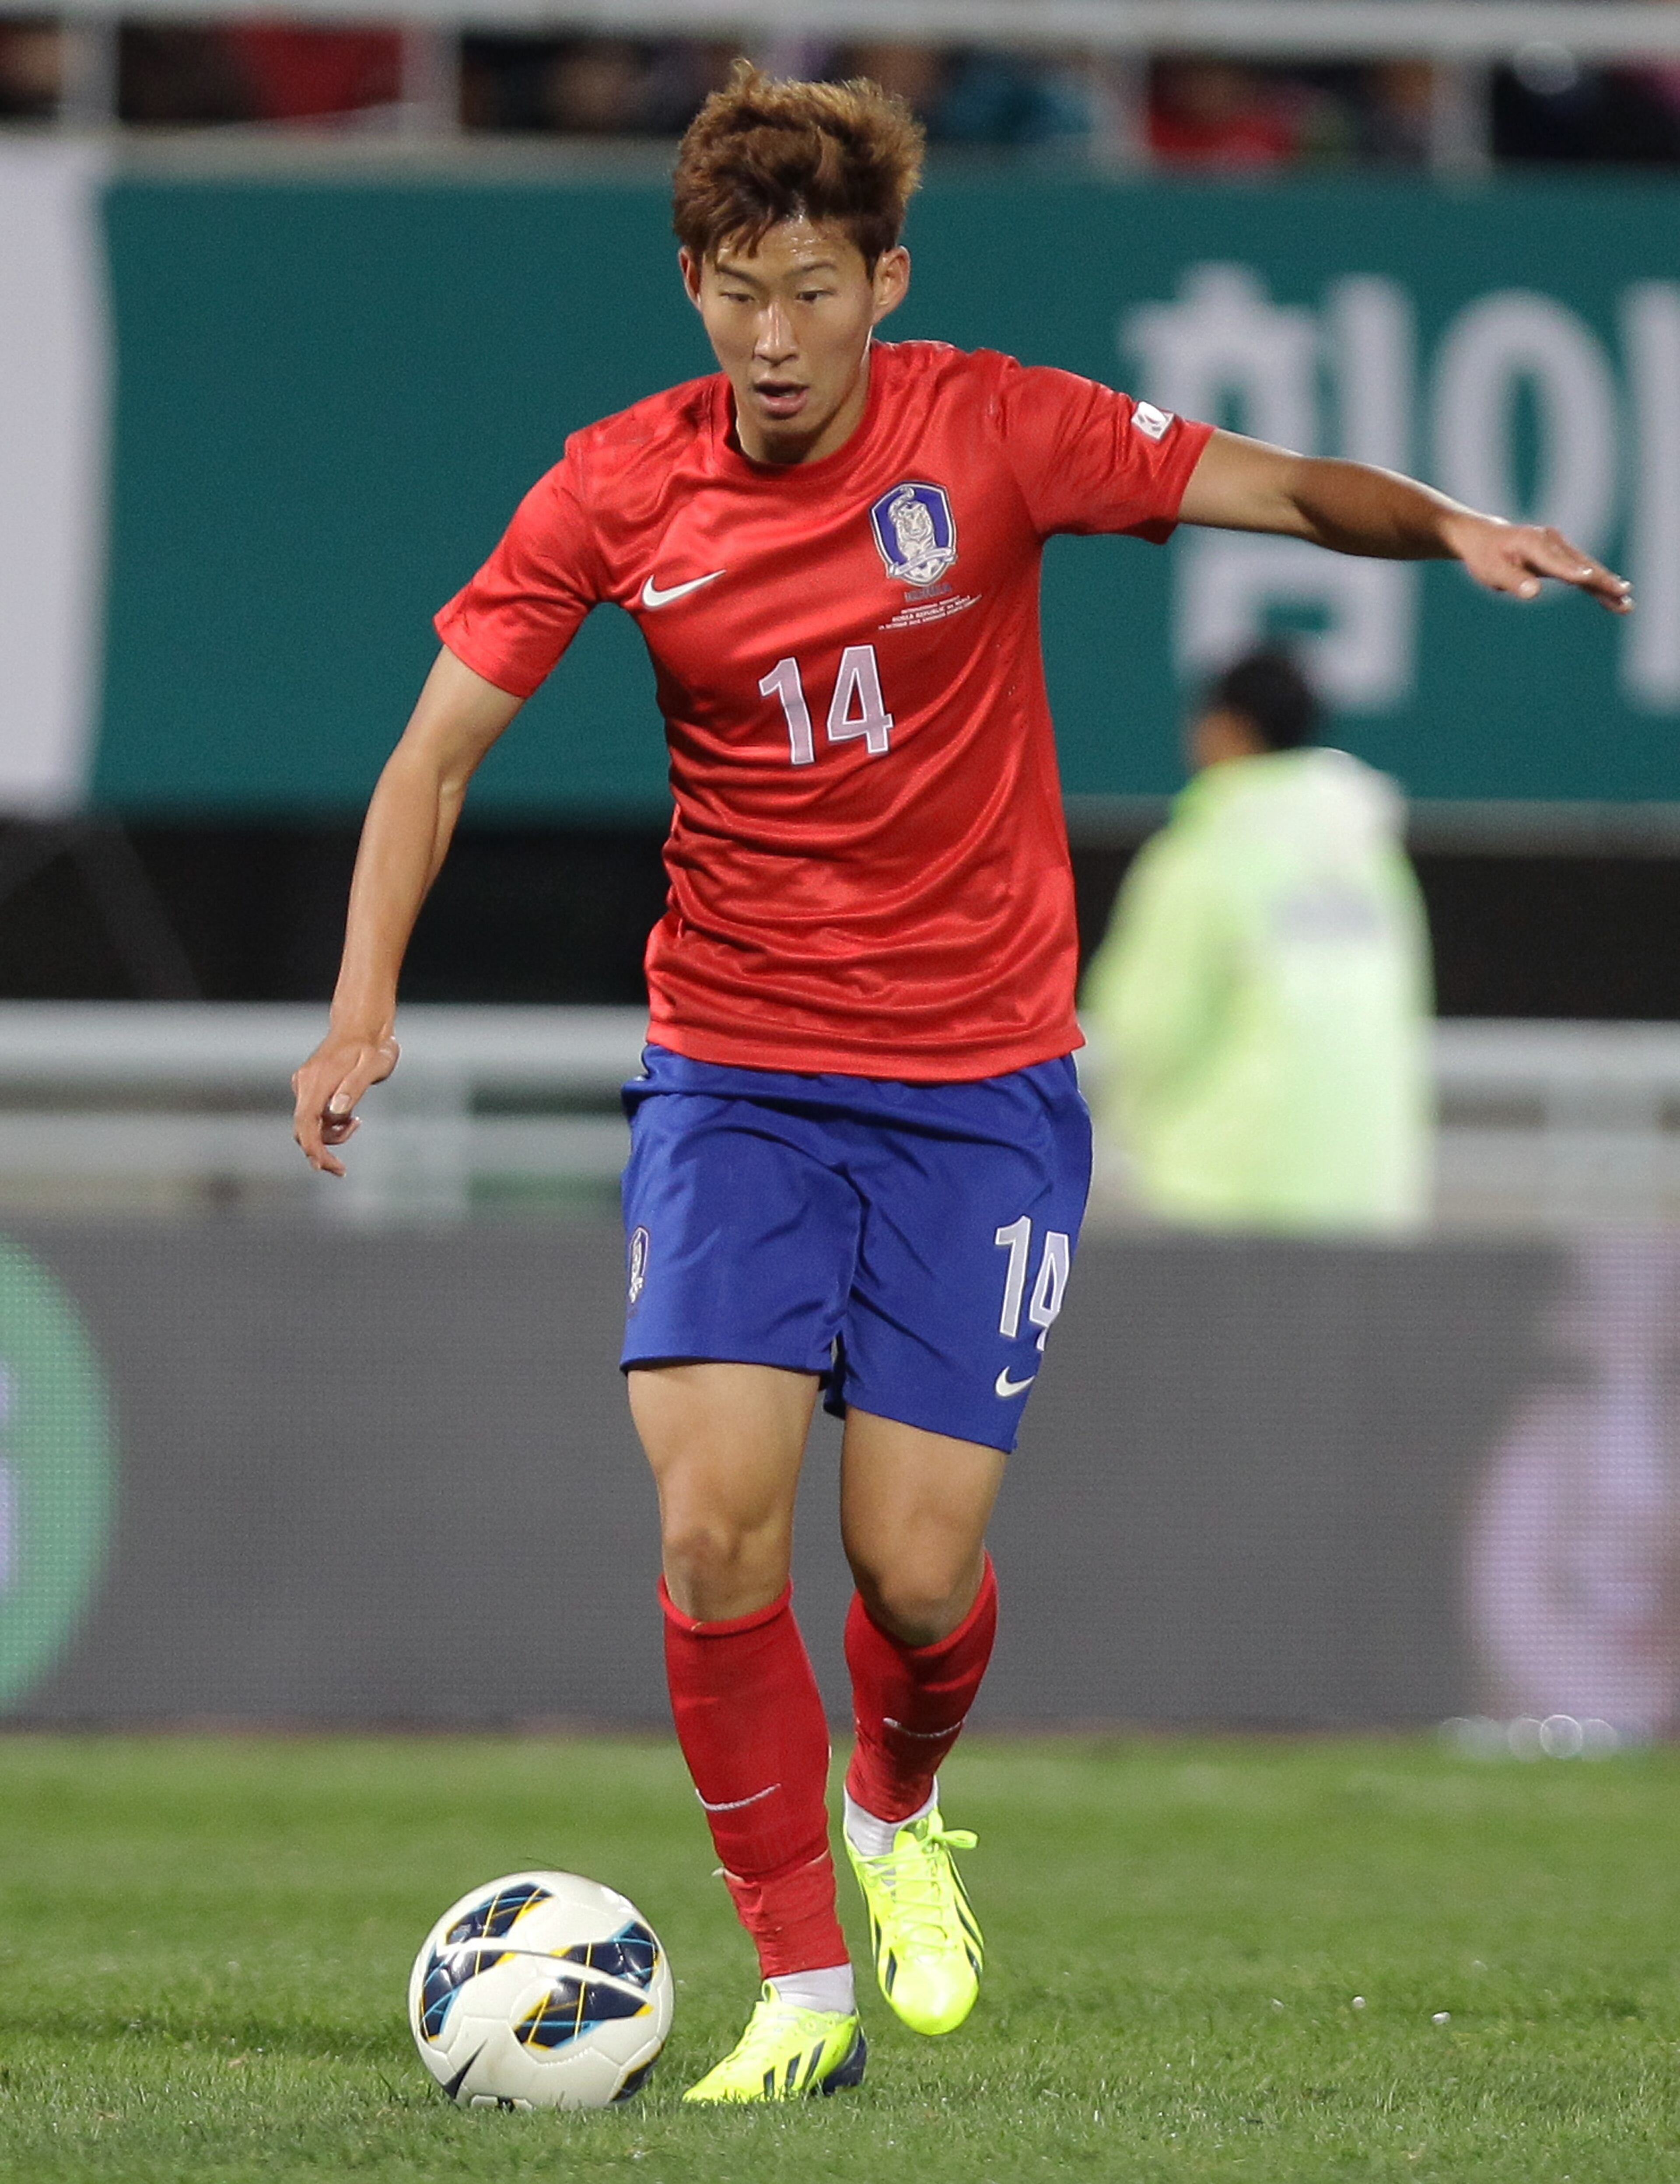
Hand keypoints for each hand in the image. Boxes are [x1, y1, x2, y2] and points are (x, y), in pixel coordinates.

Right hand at [291, 1028, 399, 1176]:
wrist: (362, 1025)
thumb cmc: (372, 1046)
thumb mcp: (373, 1065)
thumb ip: (354, 1088)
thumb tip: (336, 1111)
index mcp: (318, 1080)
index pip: (306, 1122)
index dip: (314, 1149)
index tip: (328, 1167)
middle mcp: (305, 1082)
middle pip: (302, 1128)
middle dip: (320, 1151)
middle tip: (342, 1168)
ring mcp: (304, 1083)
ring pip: (307, 1124)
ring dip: (329, 1135)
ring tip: (355, 1124)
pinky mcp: (309, 1085)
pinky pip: (312, 1115)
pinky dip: (328, 1124)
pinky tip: (349, 1117)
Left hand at [1442, 512, 1632, 613]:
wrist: (1486, 539)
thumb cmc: (1486, 556)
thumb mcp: (1492, 570)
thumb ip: (1513, 580)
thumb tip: (1532, 592)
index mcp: (1533, 543)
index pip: (1555, 561)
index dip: (1570, 571)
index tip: (1588, 580)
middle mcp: (1552, 542)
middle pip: (1581, 564)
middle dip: (1602, 580)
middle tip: (1623, 593)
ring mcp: (1560, 549)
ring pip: (1588, 569)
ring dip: (1607, 585)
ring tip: (1626, 603)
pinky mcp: (1562, 558)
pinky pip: (1584, 573)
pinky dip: (1599, 585)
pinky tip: (1614, 599)